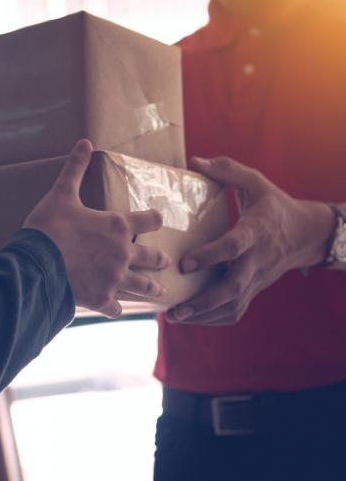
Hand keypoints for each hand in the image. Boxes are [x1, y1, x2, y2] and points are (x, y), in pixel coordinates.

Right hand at [24, 139, 168, 318]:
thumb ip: (75, 169)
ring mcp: (114, 279)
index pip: (149, 220)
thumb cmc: (49, 227)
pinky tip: (117, 309)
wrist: (36, 264)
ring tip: (160, 292)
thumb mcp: (61, 194)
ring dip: (152, 289)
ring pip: (142, 286)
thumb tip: (84, 142)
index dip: (155, 219)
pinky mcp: (101, 298)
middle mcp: (123, 253)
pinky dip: (116, 308)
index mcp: (117, 226)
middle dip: (159, 259)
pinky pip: (115, 308)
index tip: (158, 220)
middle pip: (152, 257)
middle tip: (165, 261)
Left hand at [167, 156, 334, 325]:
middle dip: (203, 300)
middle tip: (174, 308)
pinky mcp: (255, 289)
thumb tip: (195, 161)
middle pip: (233, 287)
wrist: (305, 233)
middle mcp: (257, 259)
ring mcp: (257, 278)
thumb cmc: (273, 205)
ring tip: (175, 317)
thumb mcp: (255, 182)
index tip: (185, 263)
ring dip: (204, 315)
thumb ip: (227, 170)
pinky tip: (192, 318)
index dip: (210, 256)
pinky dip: (214, 319)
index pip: (233, 246)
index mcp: (256, 231)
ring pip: (233, 304)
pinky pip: (236, 310)